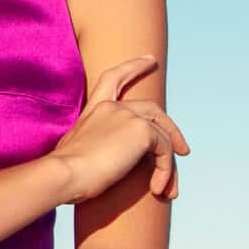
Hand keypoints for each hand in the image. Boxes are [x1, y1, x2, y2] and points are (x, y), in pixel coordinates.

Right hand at [48, 54, 188, 201]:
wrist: (64, 173)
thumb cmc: (64, 172)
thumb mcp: (77, 152)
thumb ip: (92, 148)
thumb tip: (100, 163)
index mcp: (93, 110)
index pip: (113, 78)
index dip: (133, 67)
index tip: (149, 59)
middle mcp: (112, 107)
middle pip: (151, 108)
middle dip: (170, 127)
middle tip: (184, 149)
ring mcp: (128, 116)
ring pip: (162, 135)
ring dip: (170, 164)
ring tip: (171, 189)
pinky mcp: (141, 131)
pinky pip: (164, 151)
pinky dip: (165, 172)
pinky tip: (156, 190)